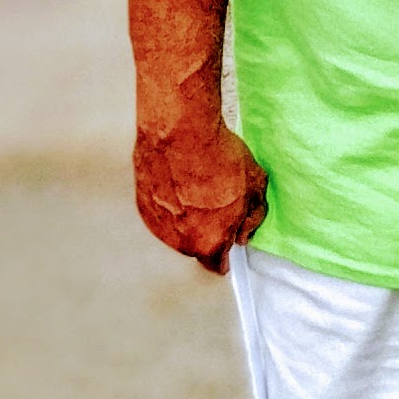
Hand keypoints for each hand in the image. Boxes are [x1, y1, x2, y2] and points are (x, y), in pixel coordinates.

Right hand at [134, 112, 267, 273]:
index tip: (231, 243)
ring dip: (187, 216)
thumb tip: (244, 234)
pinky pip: (161, 211)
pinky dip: (169, 201)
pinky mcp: (142, 205)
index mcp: (210, 242)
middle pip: (197, 245)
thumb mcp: (256, 187)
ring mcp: (157, 224)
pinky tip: (180, 180)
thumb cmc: (221, 159)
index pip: (218, 264)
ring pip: (177, 229)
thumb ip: (254, 218)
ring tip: (198, 186)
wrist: (180, 134)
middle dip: (209, 230)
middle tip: (219, 201)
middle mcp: (179, 241)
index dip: (227, 254)